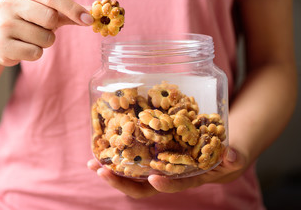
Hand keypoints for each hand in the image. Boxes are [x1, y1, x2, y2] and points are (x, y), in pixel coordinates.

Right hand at [0, 0, 93, 65]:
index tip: (89, 19)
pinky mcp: (1, 45)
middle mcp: (7, 2)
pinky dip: (36, 53)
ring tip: (32, 38)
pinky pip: (35, 53)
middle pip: (50, 17)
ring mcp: (2, 24)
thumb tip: (94, 12)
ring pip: (45, 38)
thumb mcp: (46, 11)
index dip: (73, 8)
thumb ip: (69, 11)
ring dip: (45, 41)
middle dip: (53, 27)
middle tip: (43, 28)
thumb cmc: (28, 22)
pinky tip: (24, 47)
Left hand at [87, 146, 246, 198]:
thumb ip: (234, 155)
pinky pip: (135, 155)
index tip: (153, 178)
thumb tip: (230, 155)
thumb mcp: (236, 155)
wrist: (221, 148)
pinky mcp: (155, 152)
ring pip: (133, 172)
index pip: (174, 185)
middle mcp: (170, 174)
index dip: (164, 184)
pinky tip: (105, 143)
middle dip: (120, 181)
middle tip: (100, 170)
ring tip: (92, 160)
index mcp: (189, 178)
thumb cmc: (230, 155)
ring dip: (112, 167)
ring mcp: (160, 165)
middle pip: (143, 185)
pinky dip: (120, 152)